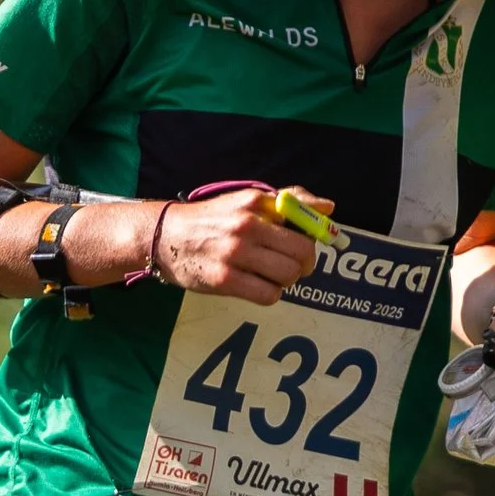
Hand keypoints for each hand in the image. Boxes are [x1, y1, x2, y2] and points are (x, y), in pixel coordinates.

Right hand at [155, 187, 327, 304]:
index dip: (314, 237)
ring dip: (287, 280)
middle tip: (293, 266)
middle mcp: (247, 225)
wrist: (165, 237)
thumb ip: (289, 200)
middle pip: (302, 252)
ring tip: (272, 275)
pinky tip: (258, 286)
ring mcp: (235, 254)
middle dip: (304, 264)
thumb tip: (328, 207)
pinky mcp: (224, 280)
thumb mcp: (247, 201)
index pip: (305, 220)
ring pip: (288, 275)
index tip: (306, 245)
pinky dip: (270, 294)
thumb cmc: (213, 220)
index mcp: (256, 202)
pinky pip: (268, 295)